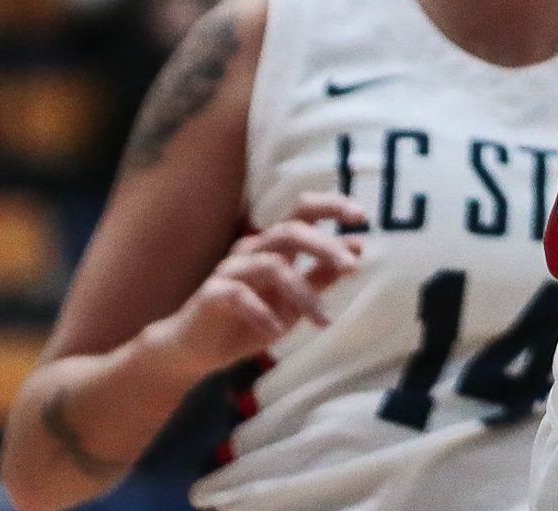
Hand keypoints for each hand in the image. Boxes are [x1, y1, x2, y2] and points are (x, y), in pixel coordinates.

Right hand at [152, 194, 367, 372]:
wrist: (196, 350)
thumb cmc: (249, 321)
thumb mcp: (294, 302)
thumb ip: (322, 275)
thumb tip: (358, 246)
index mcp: (274, 247)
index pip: (302, 213)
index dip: (330, 207)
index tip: (361, 216)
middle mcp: (252, 250)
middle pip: (288, 231)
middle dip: (323, 245)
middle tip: (351, 267)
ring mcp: (230, 270)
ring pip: (271, 266)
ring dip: (302, 293)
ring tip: (323, 321)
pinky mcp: (211, 295)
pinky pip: (239, 294)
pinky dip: (262, 312)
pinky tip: (276, 332)